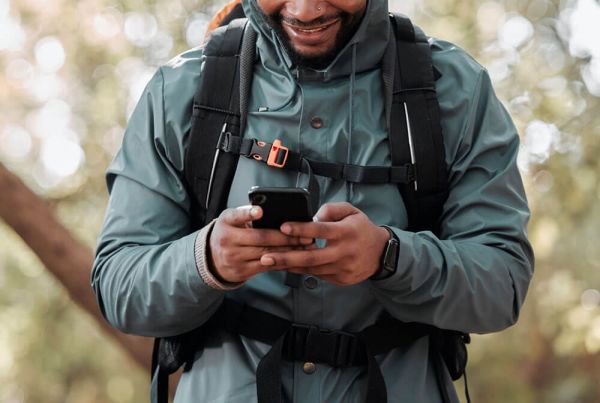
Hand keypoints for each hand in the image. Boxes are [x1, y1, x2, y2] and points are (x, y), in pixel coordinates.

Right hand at [208, 205, 312, 282]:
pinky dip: (283, 262)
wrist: (212, 258)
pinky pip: (266, 267)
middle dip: (286, 237)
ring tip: (305, 246)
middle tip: (305, 234)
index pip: (237, 216)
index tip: (260, 211)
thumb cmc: (229, 233)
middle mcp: (228, 240)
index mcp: (226, 222)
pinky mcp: (242, 272)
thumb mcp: (231, 219)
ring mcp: (234, 258)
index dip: (248, 214)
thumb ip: (247, 212)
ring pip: (267, 254)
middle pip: (261, 238)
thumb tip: (272, 208)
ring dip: (289, 251)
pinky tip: (295, 258)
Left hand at [260, 202, 389, 285]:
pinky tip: (286, 266)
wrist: (381, 253)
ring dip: (289, 266)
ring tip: (270, 262)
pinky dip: (301, 271)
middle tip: (266, 256)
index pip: (321, 230)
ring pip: (312, 269)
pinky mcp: (340, 279)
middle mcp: (344, 252)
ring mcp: (342, 268)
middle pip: (312, 257)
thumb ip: (331, 210)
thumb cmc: (361, 228)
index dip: (301, 229)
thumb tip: (312, 217)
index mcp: (346, 232)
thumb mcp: (351, 211)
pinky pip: (317, 275)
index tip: (283, 227)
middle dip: (287, 257)